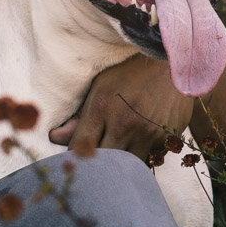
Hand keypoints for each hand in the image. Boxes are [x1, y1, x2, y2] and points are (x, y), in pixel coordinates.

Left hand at [50, 53, 195, 157]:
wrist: (171, 59)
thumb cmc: (128, 73)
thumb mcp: (99, 87)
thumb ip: (78, 117)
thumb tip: (54, 138)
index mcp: (103, 107)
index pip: (81, 149)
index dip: (77, 159)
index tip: (78, 160)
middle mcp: (127, 122)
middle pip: (105, 164)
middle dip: (99, 165)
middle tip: (98, 162)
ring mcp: (151, 132)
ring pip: (129, 166)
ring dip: (123, 164)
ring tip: (121, 150)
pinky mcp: (170, 137)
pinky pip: (152, 158)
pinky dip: (144, 155)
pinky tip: (143, 141)